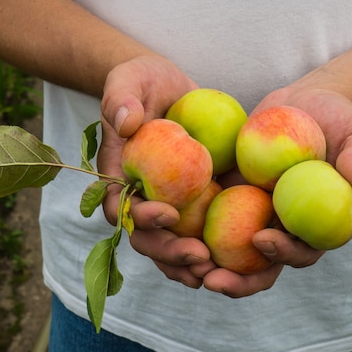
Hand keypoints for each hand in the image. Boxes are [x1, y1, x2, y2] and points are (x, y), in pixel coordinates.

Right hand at [98, 55, 210, 287]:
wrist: (168, 88)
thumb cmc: (143, 82)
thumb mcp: (130, 79)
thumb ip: (122, 97)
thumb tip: (125, 122)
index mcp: (119, 177)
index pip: (121, 208)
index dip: (141, 218)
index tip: (169, 212)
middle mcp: (140, 199)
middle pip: (147, 238)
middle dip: (170, 252)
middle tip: (199, 256)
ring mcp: (167, 206)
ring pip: (171, 246)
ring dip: (189, 264)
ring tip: (215, 272)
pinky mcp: (194, 204)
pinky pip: (198, 234)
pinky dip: (211, 252)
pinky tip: (232, 263)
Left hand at [192, 86, 351, 296]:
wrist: (303, 104)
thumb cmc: (339, 120)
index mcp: (315, 226)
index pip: (302, 252)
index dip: (284, 254)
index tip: (261, 239)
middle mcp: (283, 229)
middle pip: (260, 267)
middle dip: (237, 280)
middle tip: (210, 279)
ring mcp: (253, 218)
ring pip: (228, 253)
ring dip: (206, 264)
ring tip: (182, 263)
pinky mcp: (229, 200)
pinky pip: (206, 218)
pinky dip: (189, 229)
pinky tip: (165, 226)